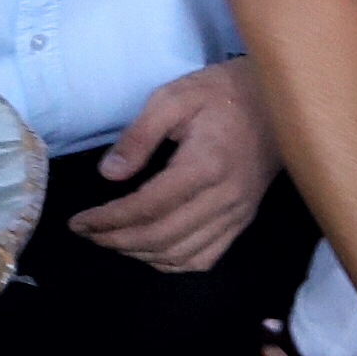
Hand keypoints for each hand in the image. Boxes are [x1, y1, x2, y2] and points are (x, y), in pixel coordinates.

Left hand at [73, 58, 277, 272]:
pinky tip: (149, 251)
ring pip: (183, 254)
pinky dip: (173, 262)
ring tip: (110, 240)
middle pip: (162, 237)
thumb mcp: (172, 98)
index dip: (109, 220)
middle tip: (87, 233)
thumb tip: (108, 174)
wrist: (277, 99)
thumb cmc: (221, 93)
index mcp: (206, 165)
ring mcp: (238, 213)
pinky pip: (207, 257)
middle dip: (116, 240)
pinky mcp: (244, 219)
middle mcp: (225, 197)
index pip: (148, 207)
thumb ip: (138, 136)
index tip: (79, 222)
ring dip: (140, 254)